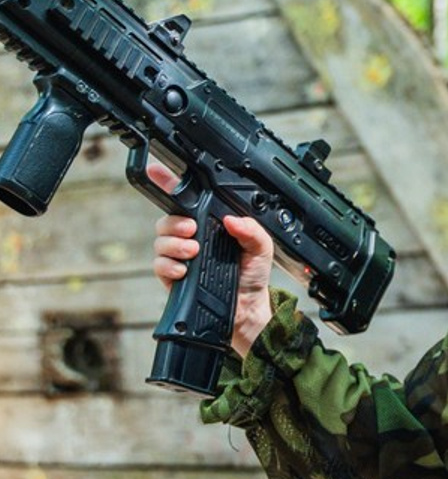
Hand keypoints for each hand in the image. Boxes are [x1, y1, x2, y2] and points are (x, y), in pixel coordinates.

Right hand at [149, 161, 274, 357]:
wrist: (248, 308)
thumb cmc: (253, 275)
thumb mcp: (261, 248)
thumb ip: (252, 230)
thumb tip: (232, 220)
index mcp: (210, 225)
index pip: (187, 201)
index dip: (168, 183)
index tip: (155, 171)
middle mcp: (191, 238)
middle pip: (167, 220)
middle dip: (175, 223)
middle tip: (192, 230)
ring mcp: (180, 257)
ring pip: (160, 241)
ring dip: (173, 244)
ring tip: (193, 251)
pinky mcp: (173, 278)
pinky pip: (159, 266)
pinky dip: (169, 265)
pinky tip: (184, 269)